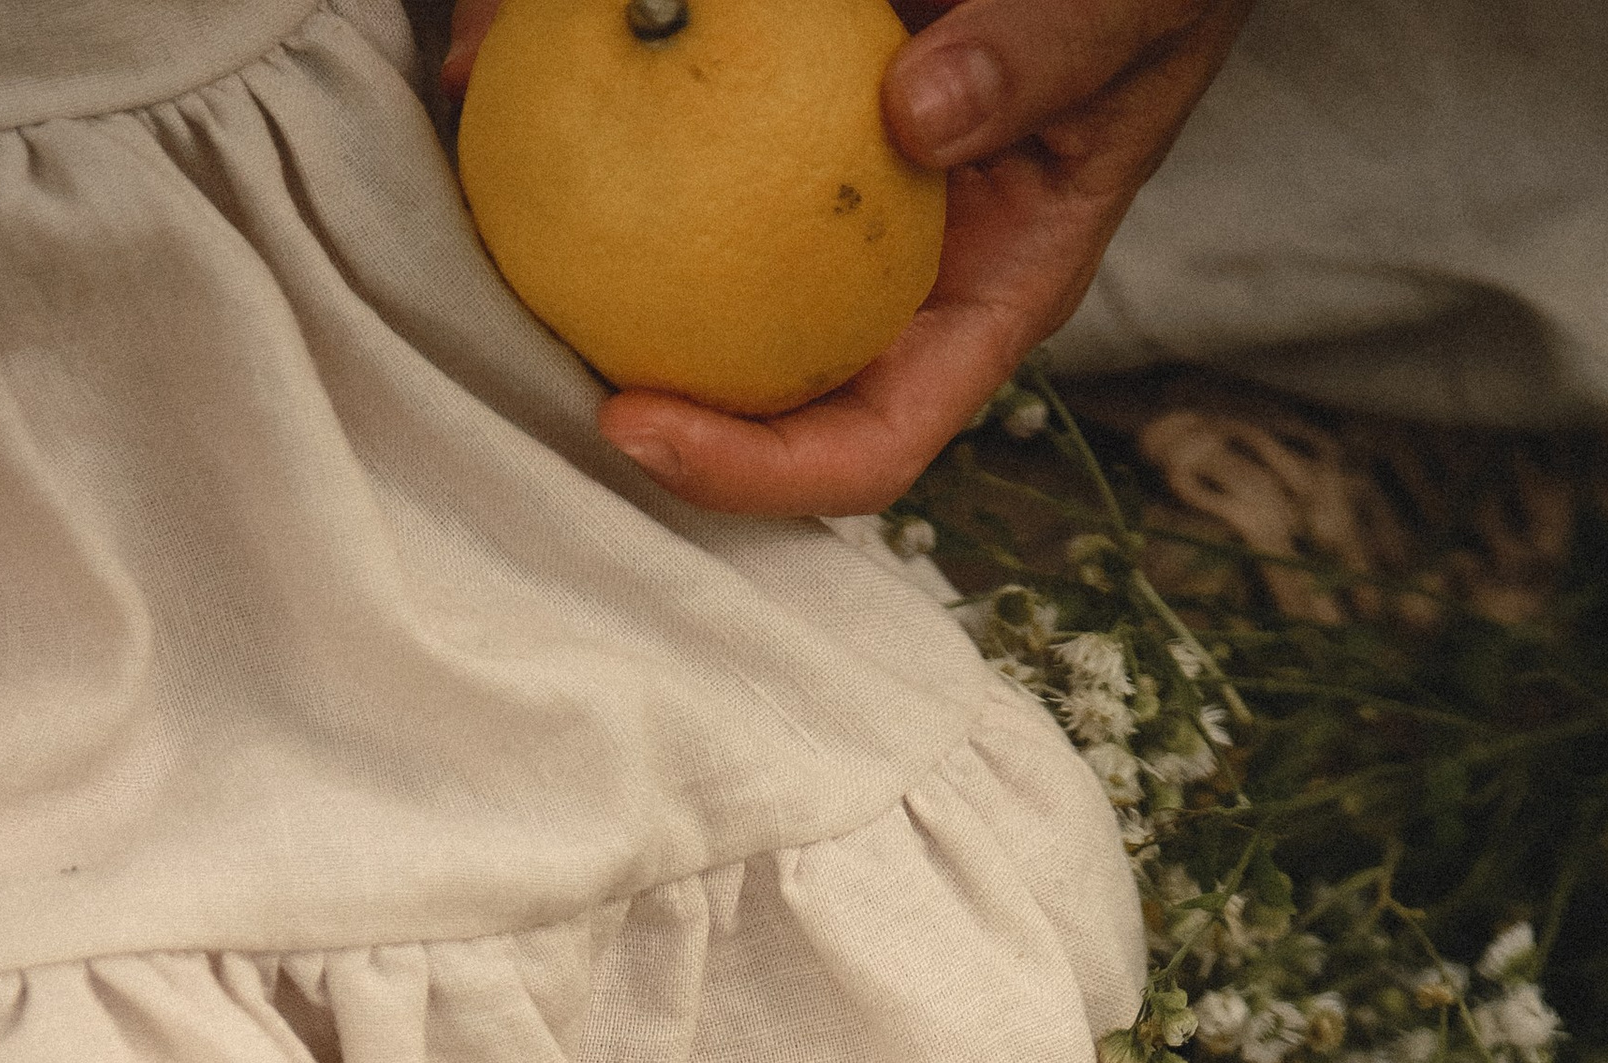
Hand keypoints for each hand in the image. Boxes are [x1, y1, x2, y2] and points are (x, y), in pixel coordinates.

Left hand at [443, 0, 1250, 517]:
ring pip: (689, 258)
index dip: (752, 471)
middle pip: (751, 384)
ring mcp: (828, 203)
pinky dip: (593, 83)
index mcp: (983, 298)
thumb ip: (1042, 61)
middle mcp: (892, 275)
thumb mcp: (1131, 11)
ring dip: (577, 233)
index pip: (867, 445)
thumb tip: (914, 122)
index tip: (639, 426)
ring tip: (476, 179)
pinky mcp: (774, 112)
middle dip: (634, 382)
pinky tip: (494, 50)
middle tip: (523, 341)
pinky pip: (675, 126)